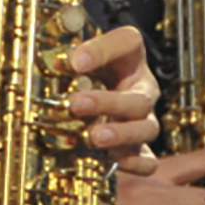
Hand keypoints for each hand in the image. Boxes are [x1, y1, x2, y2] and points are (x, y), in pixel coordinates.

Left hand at [67, 25, 161, 173]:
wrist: (94, 99)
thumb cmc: (84, 75)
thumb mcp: (76, 61)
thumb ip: (65, 59)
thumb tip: (56, 65)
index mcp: (128, 58)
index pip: (127, 42)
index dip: (103, 50)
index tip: (74, 61)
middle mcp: (142, 89)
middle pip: (138, 96)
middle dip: (108, 102)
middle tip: (77, 104)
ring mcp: (143, 120)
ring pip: (147, 128)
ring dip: (121, 133)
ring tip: (95, 137)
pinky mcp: (138, 149)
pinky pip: (148, 160)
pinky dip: (134, 163)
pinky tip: (115, 161)